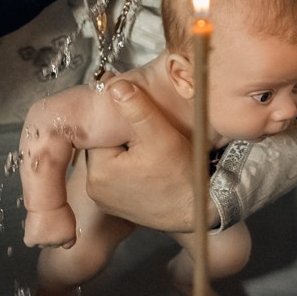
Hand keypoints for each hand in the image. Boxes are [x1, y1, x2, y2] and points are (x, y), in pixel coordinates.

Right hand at [24, 204, 76, 248]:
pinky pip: (30, 243)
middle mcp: (58, 242)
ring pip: (42, 244)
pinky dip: (30, 237)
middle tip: (47, 225)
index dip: (62, 240)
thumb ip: (65, 227)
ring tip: (40, 224)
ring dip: (41, 237)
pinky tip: (32, 229)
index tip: (59, 235)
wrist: (46, 204)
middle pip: (53, 244)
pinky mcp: (33, 241)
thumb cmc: (57, 206)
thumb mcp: (69, 217)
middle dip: (50, 237)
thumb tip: (61, 230)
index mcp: (70, 236)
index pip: (67, 245)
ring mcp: (45, 243)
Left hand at [84, 80, 205, 231]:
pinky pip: (117, 177)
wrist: (200, 209)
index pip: (99, 133)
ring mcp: (105, 201)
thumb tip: (115, 86)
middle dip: (122, 138)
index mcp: (99, 172)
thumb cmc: (183, 177)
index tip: (139, 120)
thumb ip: (137, 109)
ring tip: (150, 152)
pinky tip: (148, 167)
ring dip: (126, 152)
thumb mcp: (161, 136)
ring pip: (111, 161)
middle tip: (148, 136)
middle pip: (104, 147)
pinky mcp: (117, 207)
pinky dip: (129, 169)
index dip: (119, 121)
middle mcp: (95, 190)